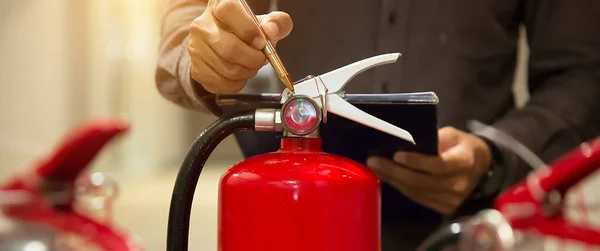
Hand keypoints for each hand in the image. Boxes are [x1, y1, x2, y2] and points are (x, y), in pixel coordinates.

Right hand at [188, 0, 293, 93]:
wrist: (222, 42)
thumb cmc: (245, 31)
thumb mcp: (264, 21)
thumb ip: (276, 22)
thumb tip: (271, 31)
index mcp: (218, 6)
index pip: (228, 11)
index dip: (248, 29)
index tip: (261, 42)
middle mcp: (202, 26)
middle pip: (229, 48)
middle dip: (253, 59)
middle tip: (261, 59)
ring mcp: (195, 49)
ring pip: (228, 69)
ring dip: (247, 72)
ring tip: (251, 65)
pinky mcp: (196, 70)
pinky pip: (222, 84)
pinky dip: (237, 84)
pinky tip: (240, 74)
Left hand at [366, 126, 491, 214]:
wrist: (479, 166)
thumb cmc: (462, 146)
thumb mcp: (452, 134)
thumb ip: (433, 138)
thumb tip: (405, 141)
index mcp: (465, 162)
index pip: (438, 165)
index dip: (416, 161)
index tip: (396, 154)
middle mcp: (460, 185)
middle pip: (422, 181)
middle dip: (395, 171)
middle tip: (374, 161)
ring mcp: (452, 200)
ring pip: (416, 191)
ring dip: (392, 179)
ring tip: (375, 167)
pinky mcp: (444, 208)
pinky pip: (417, 197)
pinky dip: (400, 187)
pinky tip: (387, 177)